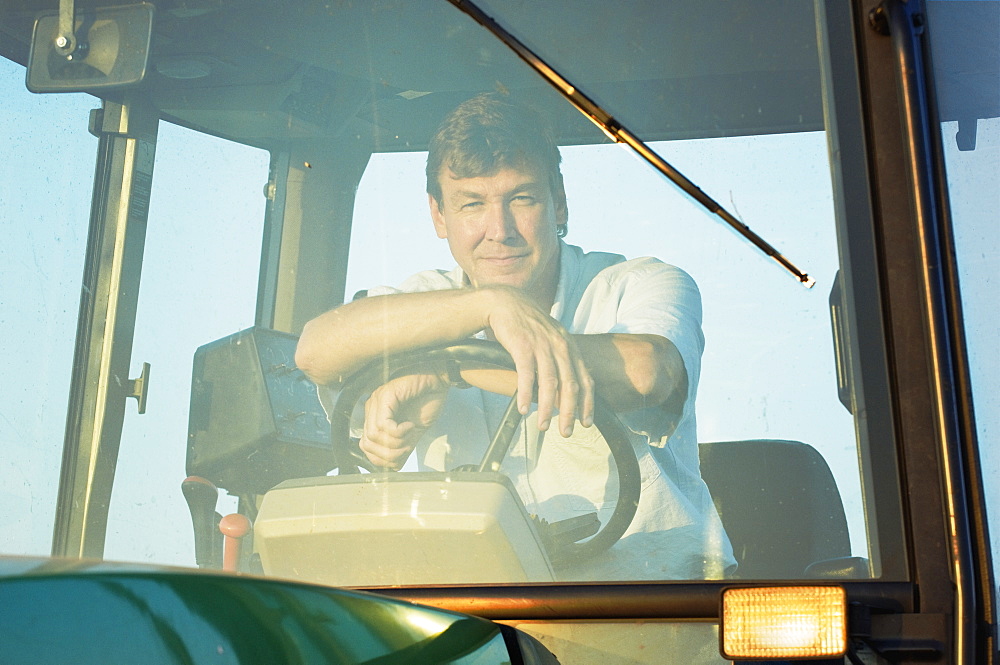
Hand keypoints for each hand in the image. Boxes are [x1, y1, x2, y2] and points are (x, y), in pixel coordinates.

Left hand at [359, 372, 447, 469]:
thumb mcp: (414, 432)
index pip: (366, 446)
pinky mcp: (385, 395)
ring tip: (410, 433)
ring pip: (375, 436)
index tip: (401, 454)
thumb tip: (394, 466)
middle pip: (368, 444)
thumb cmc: (428, 400)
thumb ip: (401, 446)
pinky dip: (398, 431)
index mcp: (376, 416)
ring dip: (396, 442)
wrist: (439, 381)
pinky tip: (409, 425)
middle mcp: (372, 408)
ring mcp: (377, 400)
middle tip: (408, 446)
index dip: (382, 458)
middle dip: (390, 453)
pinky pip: (383, 425)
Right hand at [484, 287, 593, 436]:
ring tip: (542, 426)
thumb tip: (566, 383)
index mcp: (569, 346)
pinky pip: (527, 375)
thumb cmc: (527, 323)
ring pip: (550, 383)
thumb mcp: (551, 337)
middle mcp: (560, 346)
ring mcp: (542, 346)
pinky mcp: (522, 346)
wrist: (505, 302)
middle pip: (570, 385)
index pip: (585, 379)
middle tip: (566, 432)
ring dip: (546, 408)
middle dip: (569, 412)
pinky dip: (526, 395)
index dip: (587, 403)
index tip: (586, 422)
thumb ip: (561, 357)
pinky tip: (523, 409)